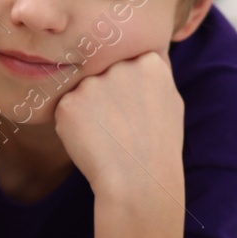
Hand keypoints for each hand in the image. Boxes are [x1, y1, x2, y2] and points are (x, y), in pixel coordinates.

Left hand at [53, 51, 183, 199]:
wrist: (138, 181)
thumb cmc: (158, 146)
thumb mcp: (171, 102)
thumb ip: (154, 74)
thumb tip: (143, 55)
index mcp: (149, 62)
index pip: (126, 61)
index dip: (126, 88)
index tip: (132, 109)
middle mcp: (120, 66)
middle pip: (101, 73)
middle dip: (104, 96)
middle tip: (118, 125)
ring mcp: (92, 83)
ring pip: (82, 91)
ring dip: (87, 109)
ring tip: (106, 134)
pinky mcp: (69, 103)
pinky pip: (65, 108)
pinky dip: (73, 124)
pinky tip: (91, 140)